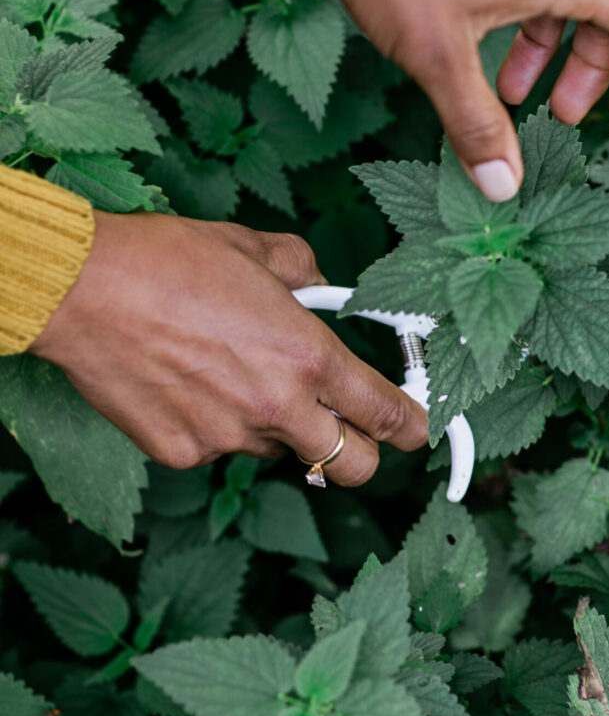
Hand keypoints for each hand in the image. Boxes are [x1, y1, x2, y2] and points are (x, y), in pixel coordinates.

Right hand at [28, 213, 426, 479]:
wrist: (83, 288)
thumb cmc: (168, 260)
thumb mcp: (255, 248)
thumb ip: (303, 271)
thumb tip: (317, 285)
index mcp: (309, 357)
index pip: (386, 413)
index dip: (412, 427)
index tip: (417, 429)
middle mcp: (277, 407)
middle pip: (352, 468)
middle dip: (358, 454)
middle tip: (343, 428)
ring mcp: (228, 437)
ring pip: (275, 449)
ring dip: (272, 424)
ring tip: (228, 372)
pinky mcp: (181, 454)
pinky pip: (217, 448)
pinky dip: (213, 424)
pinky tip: (185, 382)